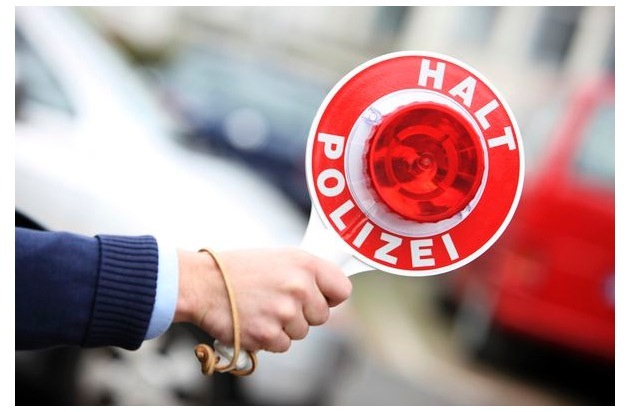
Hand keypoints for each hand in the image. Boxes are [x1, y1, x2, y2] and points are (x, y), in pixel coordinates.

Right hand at [174, 248, 351, 352]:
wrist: (202, 283)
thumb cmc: (237, 269)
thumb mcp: (278, 258)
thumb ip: (305, 274)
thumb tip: (327, 291)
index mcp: (305, 264)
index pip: (342, 290)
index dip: (331, 296)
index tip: (320, 297)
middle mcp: (299, 287)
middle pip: (322, 316)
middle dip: (303, 314)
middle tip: (278, 302)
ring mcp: (284, 312)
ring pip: (301, 332)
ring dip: (284, 326)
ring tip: (261, 308)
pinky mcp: (268, 334)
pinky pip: (282, 345)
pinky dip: (269, 339)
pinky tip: (253, 320)